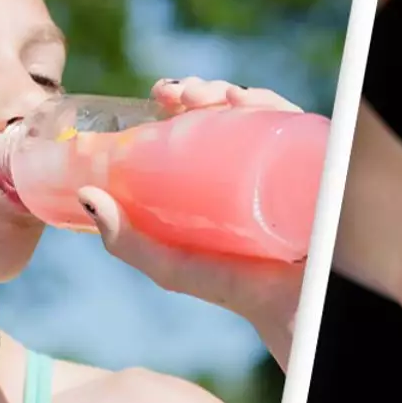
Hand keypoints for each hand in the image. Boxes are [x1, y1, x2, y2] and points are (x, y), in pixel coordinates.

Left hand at [76, 77, 305, 366]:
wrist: (292, 312)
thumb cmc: (237, 290)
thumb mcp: (172, 266)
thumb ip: (129, 243)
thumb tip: (84, 195)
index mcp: (224, 176)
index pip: (204, 123)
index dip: (182, 100)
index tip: (161, 95)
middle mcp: (257, 163)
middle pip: (231, 111)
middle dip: (203, 90)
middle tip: (179, 94)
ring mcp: (287, 162)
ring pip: (262, 111)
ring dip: (232, 90)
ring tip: (209, 96)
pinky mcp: (317, 167)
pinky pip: (299, 125)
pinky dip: (273, 104)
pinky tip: (247, 102)